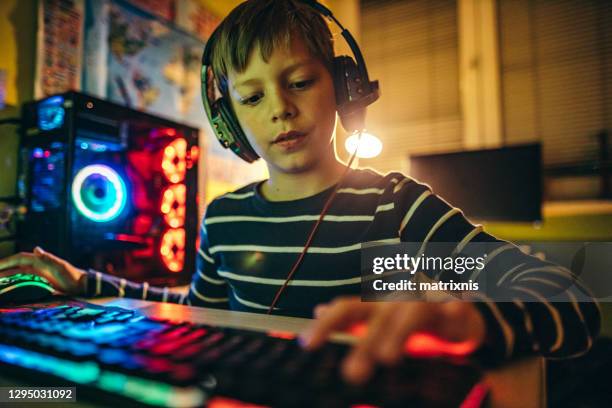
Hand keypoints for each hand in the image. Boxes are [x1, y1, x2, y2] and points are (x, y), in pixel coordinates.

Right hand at [0, 247, 86, 295]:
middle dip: (2, 270)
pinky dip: (14, 286)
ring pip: (17, 276)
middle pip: (15, 267)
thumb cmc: (72, 275)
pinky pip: (23, 284)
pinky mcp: (40, 284)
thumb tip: (37, 249)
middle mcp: (36, 267)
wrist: (82, 286)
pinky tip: (7, 291)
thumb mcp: (61, 266)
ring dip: (6, 278)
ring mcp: (38, 276)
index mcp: (40, 261)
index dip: (6, 261)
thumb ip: (49, 258)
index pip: (19, 258)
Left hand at [300, 296, 485, 384]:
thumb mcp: (377, 315)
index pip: (346, 309)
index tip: (308, 345)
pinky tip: (452, 312)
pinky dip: (453, 306)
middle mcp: (397, 300)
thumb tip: (318, 310)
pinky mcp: (454, 304)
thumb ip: (350, 316)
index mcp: (376, 305)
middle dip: (364, 345)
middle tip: (352, 375)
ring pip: (411, 311)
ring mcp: (425, 299)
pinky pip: (455, 303)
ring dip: (398, 332)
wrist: (452, 305)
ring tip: (387, 358)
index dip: (326, 324)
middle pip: (378, 318)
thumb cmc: (407, 314)